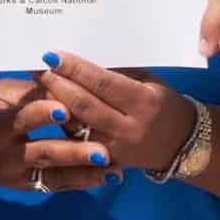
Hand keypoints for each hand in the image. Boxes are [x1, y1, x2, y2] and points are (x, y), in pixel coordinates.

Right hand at [0, 79, 113, 194]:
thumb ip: (30, 90)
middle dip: (73, 152)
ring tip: (111, 166)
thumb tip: (67, 82)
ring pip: (54, 175)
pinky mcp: (26, 185)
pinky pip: (56, 185)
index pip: (19, 119)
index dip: (40, 113)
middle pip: (43, 153)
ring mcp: (17, 175)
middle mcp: (6, 155)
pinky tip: (106, 177)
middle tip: (101, 150)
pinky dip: (81, 182)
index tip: (63, 108)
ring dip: (84, 171)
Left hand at [34, 51, 194, 174]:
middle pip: (85, 105)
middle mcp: (130, 127)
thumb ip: (119, 73)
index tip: (52, 56)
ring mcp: (117, 148)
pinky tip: (48, 113)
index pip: (103, 83)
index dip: (75, 69)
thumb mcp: (149, 82)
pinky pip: (79, 145)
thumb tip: (82, 56)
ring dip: (54, 106)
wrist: (181, 144)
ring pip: (77, 127)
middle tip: (38, 69)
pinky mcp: (108, 163)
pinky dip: (62, 129)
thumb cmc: (163, 103)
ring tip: (39, 87)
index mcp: (144, 101)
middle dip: (57, 85)